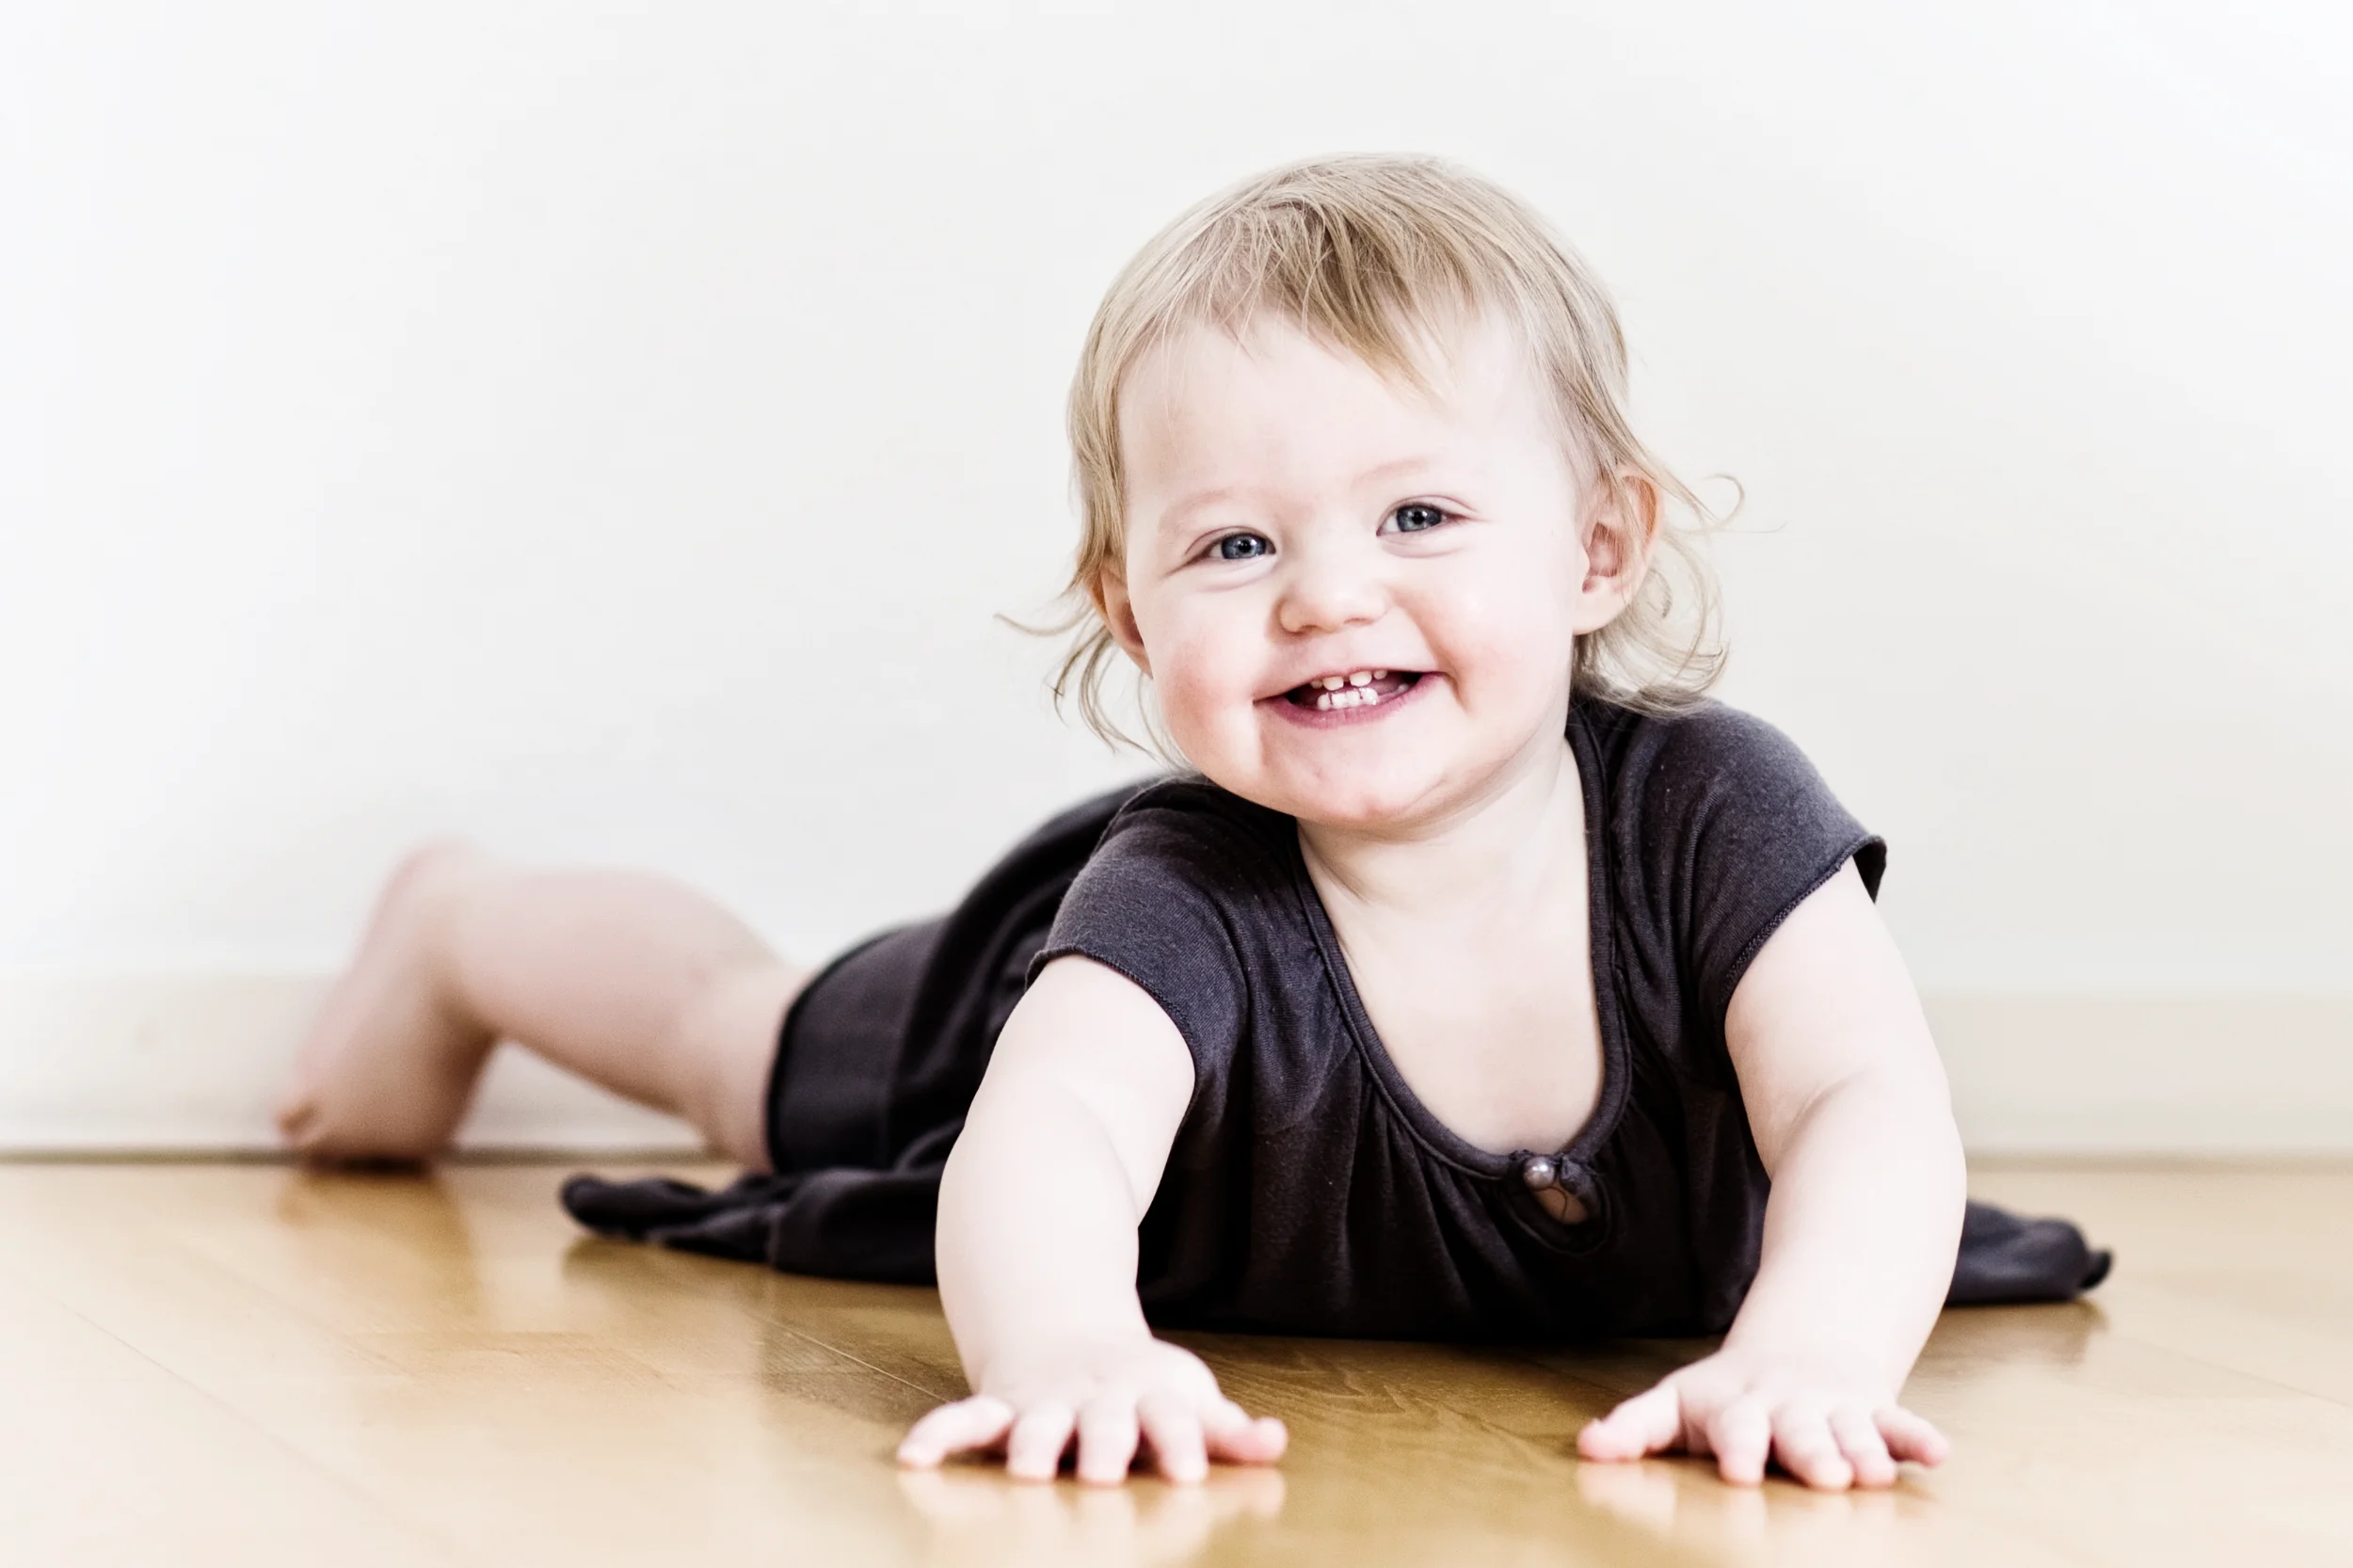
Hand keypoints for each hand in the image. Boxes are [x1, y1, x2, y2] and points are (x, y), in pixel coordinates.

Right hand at [897, 1334, 1288, 1485]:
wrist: (1064, 1328)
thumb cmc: (1141, 1384)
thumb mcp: (1189, 1397)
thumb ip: (1226, 1430)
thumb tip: (1275, 1444)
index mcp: (1150, 1398)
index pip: (1173, 1420)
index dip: (1182, 1441)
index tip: (1190, 1472)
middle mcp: (1095, 1401)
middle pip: (1103, 1423)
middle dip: (1102, 1445)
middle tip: (1103, 1472)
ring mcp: (1044, 1404)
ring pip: (1033, 1423)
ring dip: (1029, 1443)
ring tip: (1024, 1470)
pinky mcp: (999, 1408)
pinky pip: (964, 1421)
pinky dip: (938, 1435)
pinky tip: (913, 1459)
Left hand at [1575, 1344, 1947, 1489]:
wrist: (1798, 1346)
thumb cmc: (1725, 1395)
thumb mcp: (1677, 1404)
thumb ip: (1635, 1426)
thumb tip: (1586, 1448)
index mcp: (1737, 1408)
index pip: (1735, 1427)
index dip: (1739, 1447)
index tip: (1741, 1473)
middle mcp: (1789, 1410)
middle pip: (1801, 1431)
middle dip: (1812, 1452)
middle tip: (1826, 1478)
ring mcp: (1834, 1409)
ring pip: (1852, 1430)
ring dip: (1865, 1450)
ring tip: (1877, 1474)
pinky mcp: (1873, 1412)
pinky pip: (1898, 1424)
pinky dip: (1916, 1437)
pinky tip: (1937, 1454)